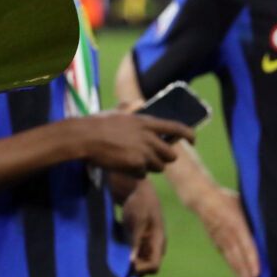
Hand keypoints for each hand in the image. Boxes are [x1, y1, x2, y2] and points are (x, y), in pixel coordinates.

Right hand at [76, 111, 193, 176]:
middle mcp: (149, 137)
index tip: (193, 139)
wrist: (83, 138)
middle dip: (164, 158)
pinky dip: (136, 173)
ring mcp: (144, 152)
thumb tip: (141, 103)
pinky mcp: (136, 164)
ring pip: (159, 166)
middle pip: (170, 154)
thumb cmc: (97, 124)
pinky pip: (143, 174)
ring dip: (150, 166)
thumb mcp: (116, 112)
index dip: (188, 134)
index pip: (176, 128)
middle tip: (154, 159)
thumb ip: (131, 108)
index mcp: (146, 122)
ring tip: (135, 162)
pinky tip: (124, 167)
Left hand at [122, 178, 165, 275]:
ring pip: (139, 261)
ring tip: (114, 259)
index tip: (126, 265)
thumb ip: (136, 240)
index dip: (141, 269)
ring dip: (128, 263)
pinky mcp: (139, 240)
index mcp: (158, 242)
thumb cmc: (140, 204)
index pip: (154, 266)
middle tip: (117, 264)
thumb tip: (132, 259)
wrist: (139, 191)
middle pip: (146, 267)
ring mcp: (147, 244)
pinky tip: (114, 252)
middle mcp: (154, 246)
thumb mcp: (138, 221)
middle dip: (134, 268)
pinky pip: (134, 254)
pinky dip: (125, 255)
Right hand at [195, 187, 258, 276]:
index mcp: (235, 224)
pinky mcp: (217, 243)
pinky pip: (228, 258)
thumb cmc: (228, 199)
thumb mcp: (243, 204)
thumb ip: (254, 220)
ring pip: (232, 262)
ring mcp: (220, 241)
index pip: (246, 245)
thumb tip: (270, 232)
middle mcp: (227, 235)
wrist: (201, 198)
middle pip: (237, 259)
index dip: (251, 260)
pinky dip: (235, 269)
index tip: (257, 274)